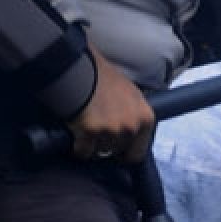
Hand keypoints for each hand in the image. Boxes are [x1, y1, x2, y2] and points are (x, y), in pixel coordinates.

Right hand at [67, 46, 155, 163]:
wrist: (82, 69)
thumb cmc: (104, 76)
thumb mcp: (130, 92)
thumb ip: (133, 113)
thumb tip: (132, 129)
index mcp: (145, 117)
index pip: (139, 151)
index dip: (126, 152)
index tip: (118, 151)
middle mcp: (131, 126)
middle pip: (118, 150)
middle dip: (108, 144)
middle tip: (98, 133)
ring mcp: (111, 131)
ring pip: (100, 151)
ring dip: (92, 144)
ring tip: (86, 127)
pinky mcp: (90, 133)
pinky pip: (83, 151)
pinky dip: (78, 146)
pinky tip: (75, 134)